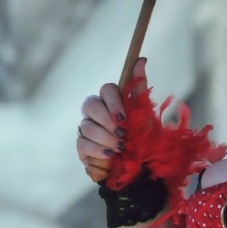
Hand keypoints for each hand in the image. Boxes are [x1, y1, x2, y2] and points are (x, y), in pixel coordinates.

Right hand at [76, 58, 146, 182]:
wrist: (140, 168)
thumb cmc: (143, 138)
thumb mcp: (144, 114)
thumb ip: (139, 88)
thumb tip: (141, 59)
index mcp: (112, 101)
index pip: (106, 89)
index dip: (113, 102)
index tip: (124, 117)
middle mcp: (96, 113)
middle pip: (90, 105)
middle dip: (106, 121)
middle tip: (122, 134)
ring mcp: (87, 129)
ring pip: (86, 127)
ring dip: (106, 139)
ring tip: (121, 148)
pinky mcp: (82, 147)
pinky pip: (82, 144)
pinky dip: (98, 150)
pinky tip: (110, 156)